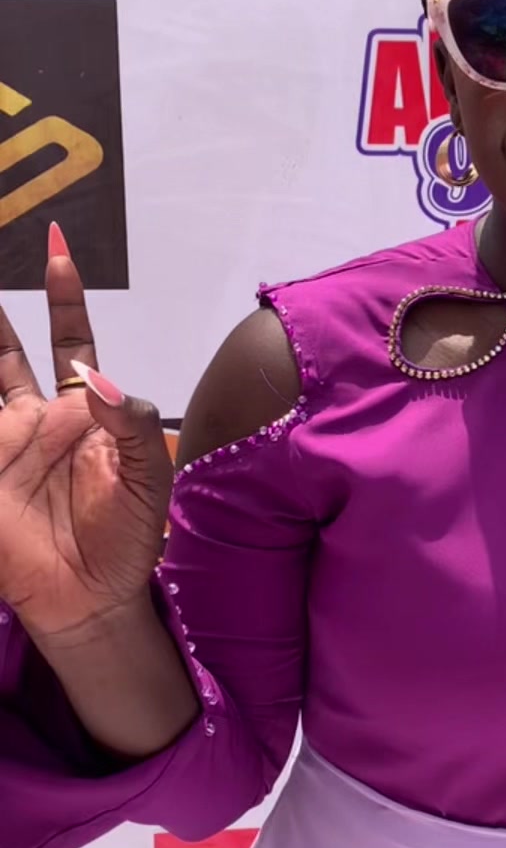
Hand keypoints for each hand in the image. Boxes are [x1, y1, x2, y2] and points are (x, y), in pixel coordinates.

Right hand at [0, 226, 172, 642]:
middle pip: (8, 351)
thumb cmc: (128, 538)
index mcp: (84, 411)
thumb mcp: (150, 478)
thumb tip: (98, 379)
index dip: (64, 296)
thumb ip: (133, 424)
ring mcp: (4, 445)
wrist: (95, 599)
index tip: (57, 248)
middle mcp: (38, 419)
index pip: (71, 340)